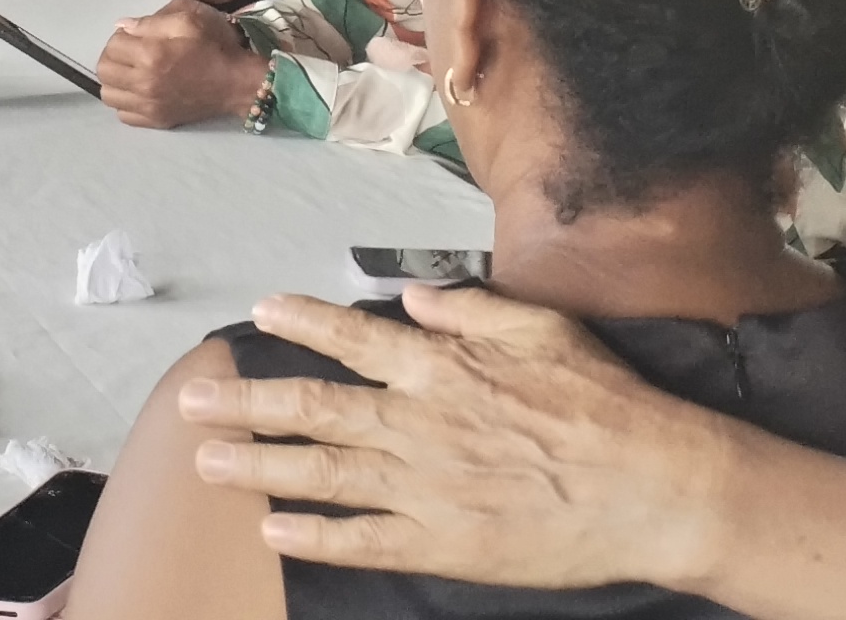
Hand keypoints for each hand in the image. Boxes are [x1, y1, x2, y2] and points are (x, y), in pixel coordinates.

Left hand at [96, 0, 270, 128]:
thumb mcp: (188, 16)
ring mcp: (149, 105)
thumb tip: (122, 27)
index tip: (136, 36)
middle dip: (114, 57)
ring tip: (133, 73)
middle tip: (131, 53)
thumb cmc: (214, 44)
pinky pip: (123, 115)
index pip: (112, 45)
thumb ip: (151, 20)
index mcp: (150, 54)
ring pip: (109, 95)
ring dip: (116, 81)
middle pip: (104, 70)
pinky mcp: (156, 121)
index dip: (122, 36)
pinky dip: (127, 102)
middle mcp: (143, 83)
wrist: (237, 82)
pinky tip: (141, 92)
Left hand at [179, 284, 737, 590]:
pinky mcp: (441, 543)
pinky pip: (361, 540)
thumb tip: (412, 301)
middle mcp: (419, 423)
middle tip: (192, 401)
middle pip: (313, 408)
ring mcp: (424, 487)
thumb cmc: (607, 405)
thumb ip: (471, 312)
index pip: (352, 340)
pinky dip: (313, 536)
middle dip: (245, 403)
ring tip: (206, 463)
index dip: (300, 324)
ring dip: (258, 466)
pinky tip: (272, 531)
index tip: (260, 313)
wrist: (653, 488)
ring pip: (321, 473)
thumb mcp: (544, 330)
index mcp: (444, 368)